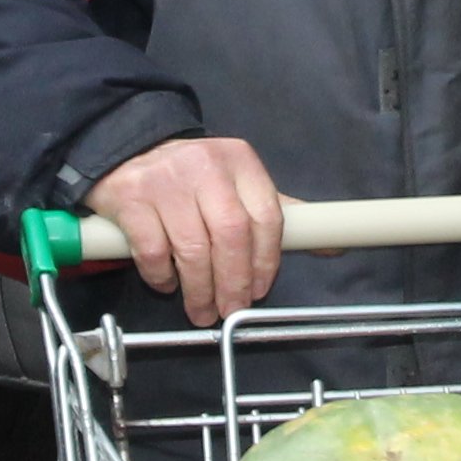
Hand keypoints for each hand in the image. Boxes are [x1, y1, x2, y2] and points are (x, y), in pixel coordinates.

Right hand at [86, 137, 284, 326]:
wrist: (130, 149)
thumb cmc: (192, 179)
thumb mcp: (237, 184)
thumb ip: (276, 214)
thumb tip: (330, 247)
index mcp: (240, 161)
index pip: (266, 216)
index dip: (266, 262)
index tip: (259, 290)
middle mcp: (206, 165)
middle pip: (232, 235)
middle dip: (234, 282)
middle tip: (230, 310)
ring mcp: (166, 180)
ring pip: (193, 248)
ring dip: (200, 289)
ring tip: (201, 310)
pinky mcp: (130, 197)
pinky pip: (152, 250)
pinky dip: (163, 277)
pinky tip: (168, 284)